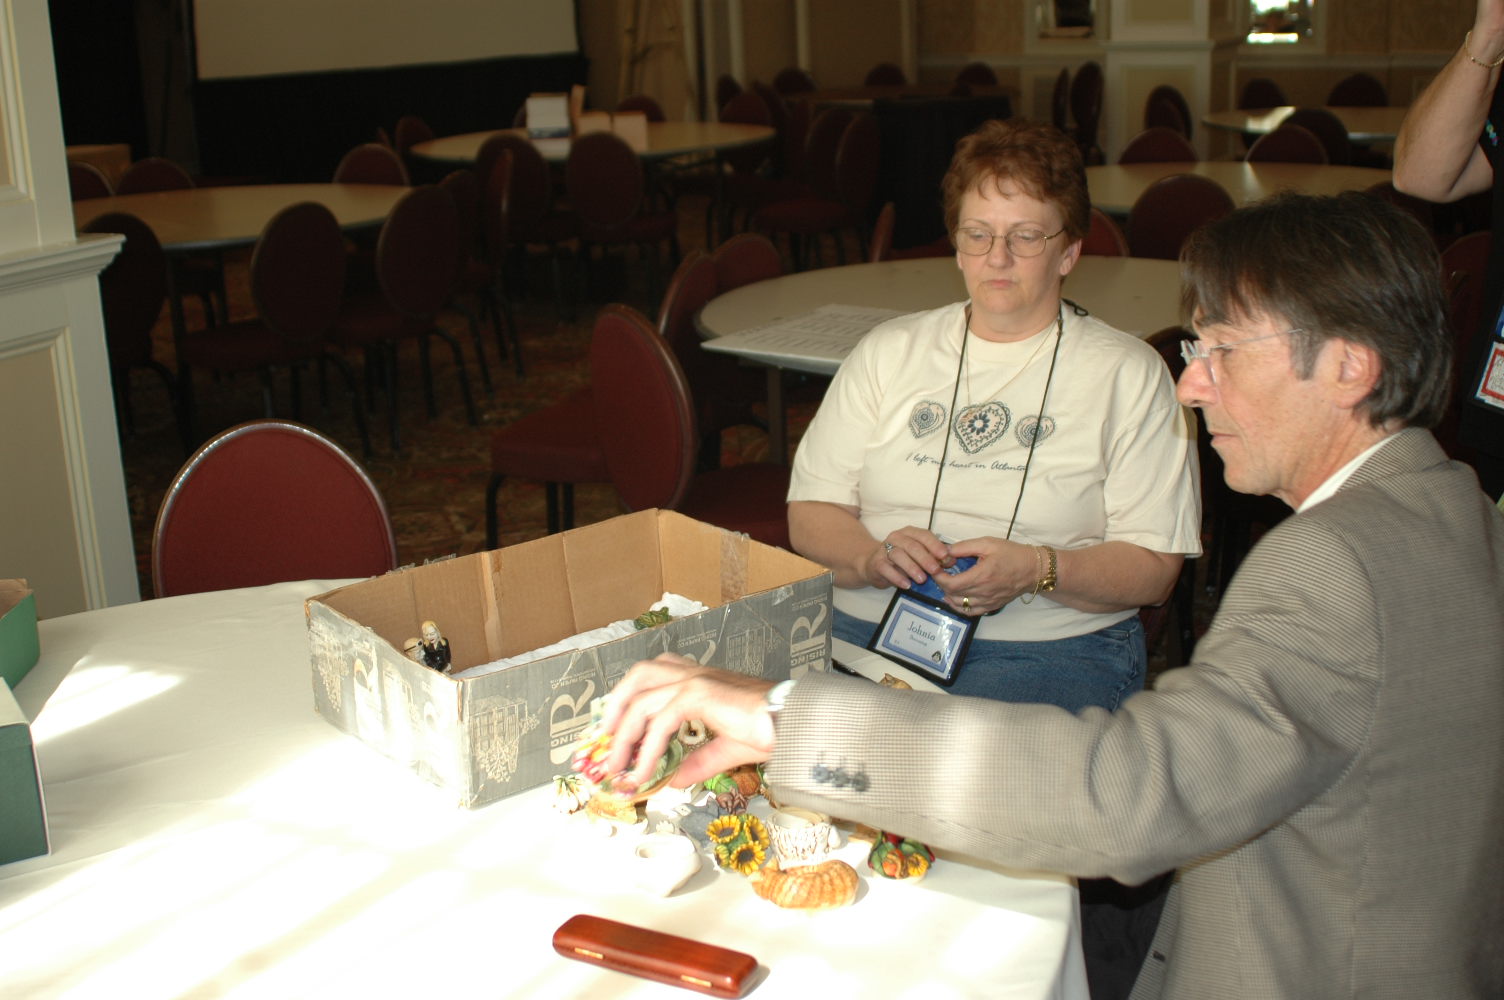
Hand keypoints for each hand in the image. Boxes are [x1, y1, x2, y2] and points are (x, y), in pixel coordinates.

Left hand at [597, 654, 776, 790]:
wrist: (793, 722)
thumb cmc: (769, 729)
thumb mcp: (723, 750)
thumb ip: (695, 763)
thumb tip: (672, 781)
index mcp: (700, 678)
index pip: (653, 677)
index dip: (628, 700)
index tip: (614, 729)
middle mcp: (694, 673)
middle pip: (638, 675)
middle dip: (616, 706)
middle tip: (605, 739)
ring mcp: (695, 680)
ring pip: (641, 702)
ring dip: (624, 737)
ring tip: (618, 766)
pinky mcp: (699, 694)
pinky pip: (661, 724)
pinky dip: (648, 751)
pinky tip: (645, 773)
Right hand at [869, 526, 953, 589]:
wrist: (875, 565)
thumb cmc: (903, 559)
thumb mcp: (919, 556)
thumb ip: (934, 556)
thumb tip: (951, 561)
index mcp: (909, 532)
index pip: (923, 535)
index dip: (935, 545)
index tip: (945, 556)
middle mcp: (896, 538)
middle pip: (912, 546)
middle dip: (925, 558)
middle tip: (936, 570)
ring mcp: (884, 549)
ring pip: (898, 555)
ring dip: (912, 568)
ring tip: (922, 580)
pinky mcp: (876, 563)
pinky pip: (886, 569)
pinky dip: (897, 577)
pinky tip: (907, 585)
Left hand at [934, 536, 1041, 614]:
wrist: (1034, 569)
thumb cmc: (1012, 554)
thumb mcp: (988, 543)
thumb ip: (964, 547)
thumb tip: (945, 551)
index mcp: (981, 576)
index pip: (951, 584)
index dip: (939, 578)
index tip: (936, 568)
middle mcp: (983, 592)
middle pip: (952, 595)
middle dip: (942, 584)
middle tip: (940, 573)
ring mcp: (988, 602)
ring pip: (960, 606)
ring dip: (949, 596)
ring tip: (947, 584)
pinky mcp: (992, 606)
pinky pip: (971, 612)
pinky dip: (960, 606)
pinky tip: (956, 598)